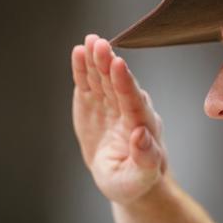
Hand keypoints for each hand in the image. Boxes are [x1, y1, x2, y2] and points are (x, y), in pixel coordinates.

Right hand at [71, 34, 166, 204]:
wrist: (126, 178)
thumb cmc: (136, 181)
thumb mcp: (139, 178)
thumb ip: (144, 159)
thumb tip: (142, 134)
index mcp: (142, 125)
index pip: (133, 100)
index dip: (124, 82)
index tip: (118, 64)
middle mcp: (129, 108)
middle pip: (117, 83)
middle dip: (109, 64)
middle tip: (100, 45)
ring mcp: (111, 103)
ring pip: (103, 78)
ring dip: (96, 60)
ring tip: (90, 41)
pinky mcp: (94, 103)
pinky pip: (89, 84)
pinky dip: (83, 69)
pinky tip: (78, 52)